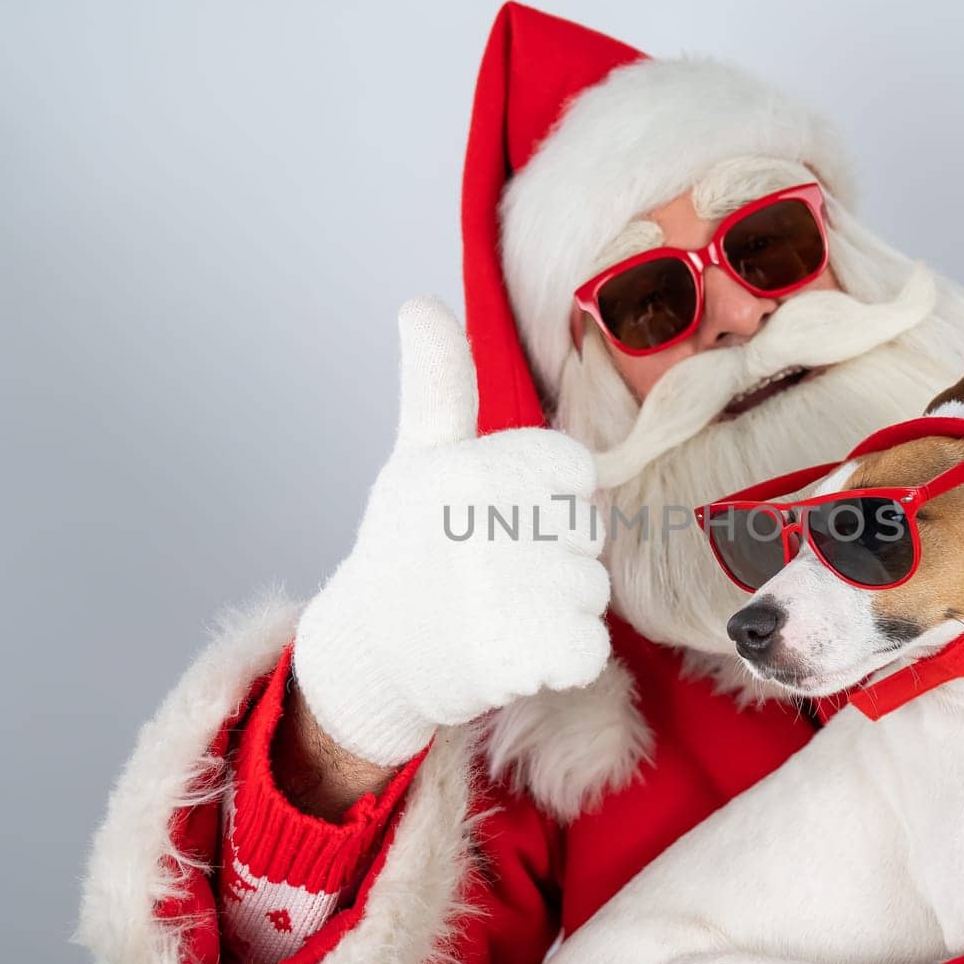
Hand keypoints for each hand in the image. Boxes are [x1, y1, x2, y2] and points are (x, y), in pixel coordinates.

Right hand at [293, 299, 610, 765]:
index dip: (544, 501)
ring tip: (494, 615)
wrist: (371, 653)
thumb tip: (419, 303)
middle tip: (489, 575)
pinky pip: (589, 649)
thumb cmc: (405, 548)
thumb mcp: (420, 455)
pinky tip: (513, 653)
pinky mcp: (529, 653)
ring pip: (592, 593)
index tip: (494, 521)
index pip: (576, 472)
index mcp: (483, 465)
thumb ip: (438, 381)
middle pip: (589, 534)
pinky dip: (561, 660)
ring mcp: (517, 590)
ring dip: (555, 612)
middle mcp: (500, 520)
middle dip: (552, 557)